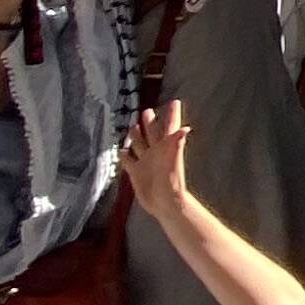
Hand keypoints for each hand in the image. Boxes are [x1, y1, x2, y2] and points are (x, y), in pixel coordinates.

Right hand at [116, 100, 195, 221]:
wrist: (165, 202)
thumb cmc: (171, 181)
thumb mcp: (174, 159)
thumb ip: (176, 143)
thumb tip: (185, 128)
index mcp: (166, 146)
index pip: (170, 125)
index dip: (172, 114)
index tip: (174, 102)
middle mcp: (156, 151)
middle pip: (152, 132)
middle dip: (150, 121)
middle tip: (148, 111)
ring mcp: (146, 161)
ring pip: (139, 143)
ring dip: (135, 135)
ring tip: (133, 126)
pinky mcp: (136, 172)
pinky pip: (128, 161)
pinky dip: (124, 155)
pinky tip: (120, 150)